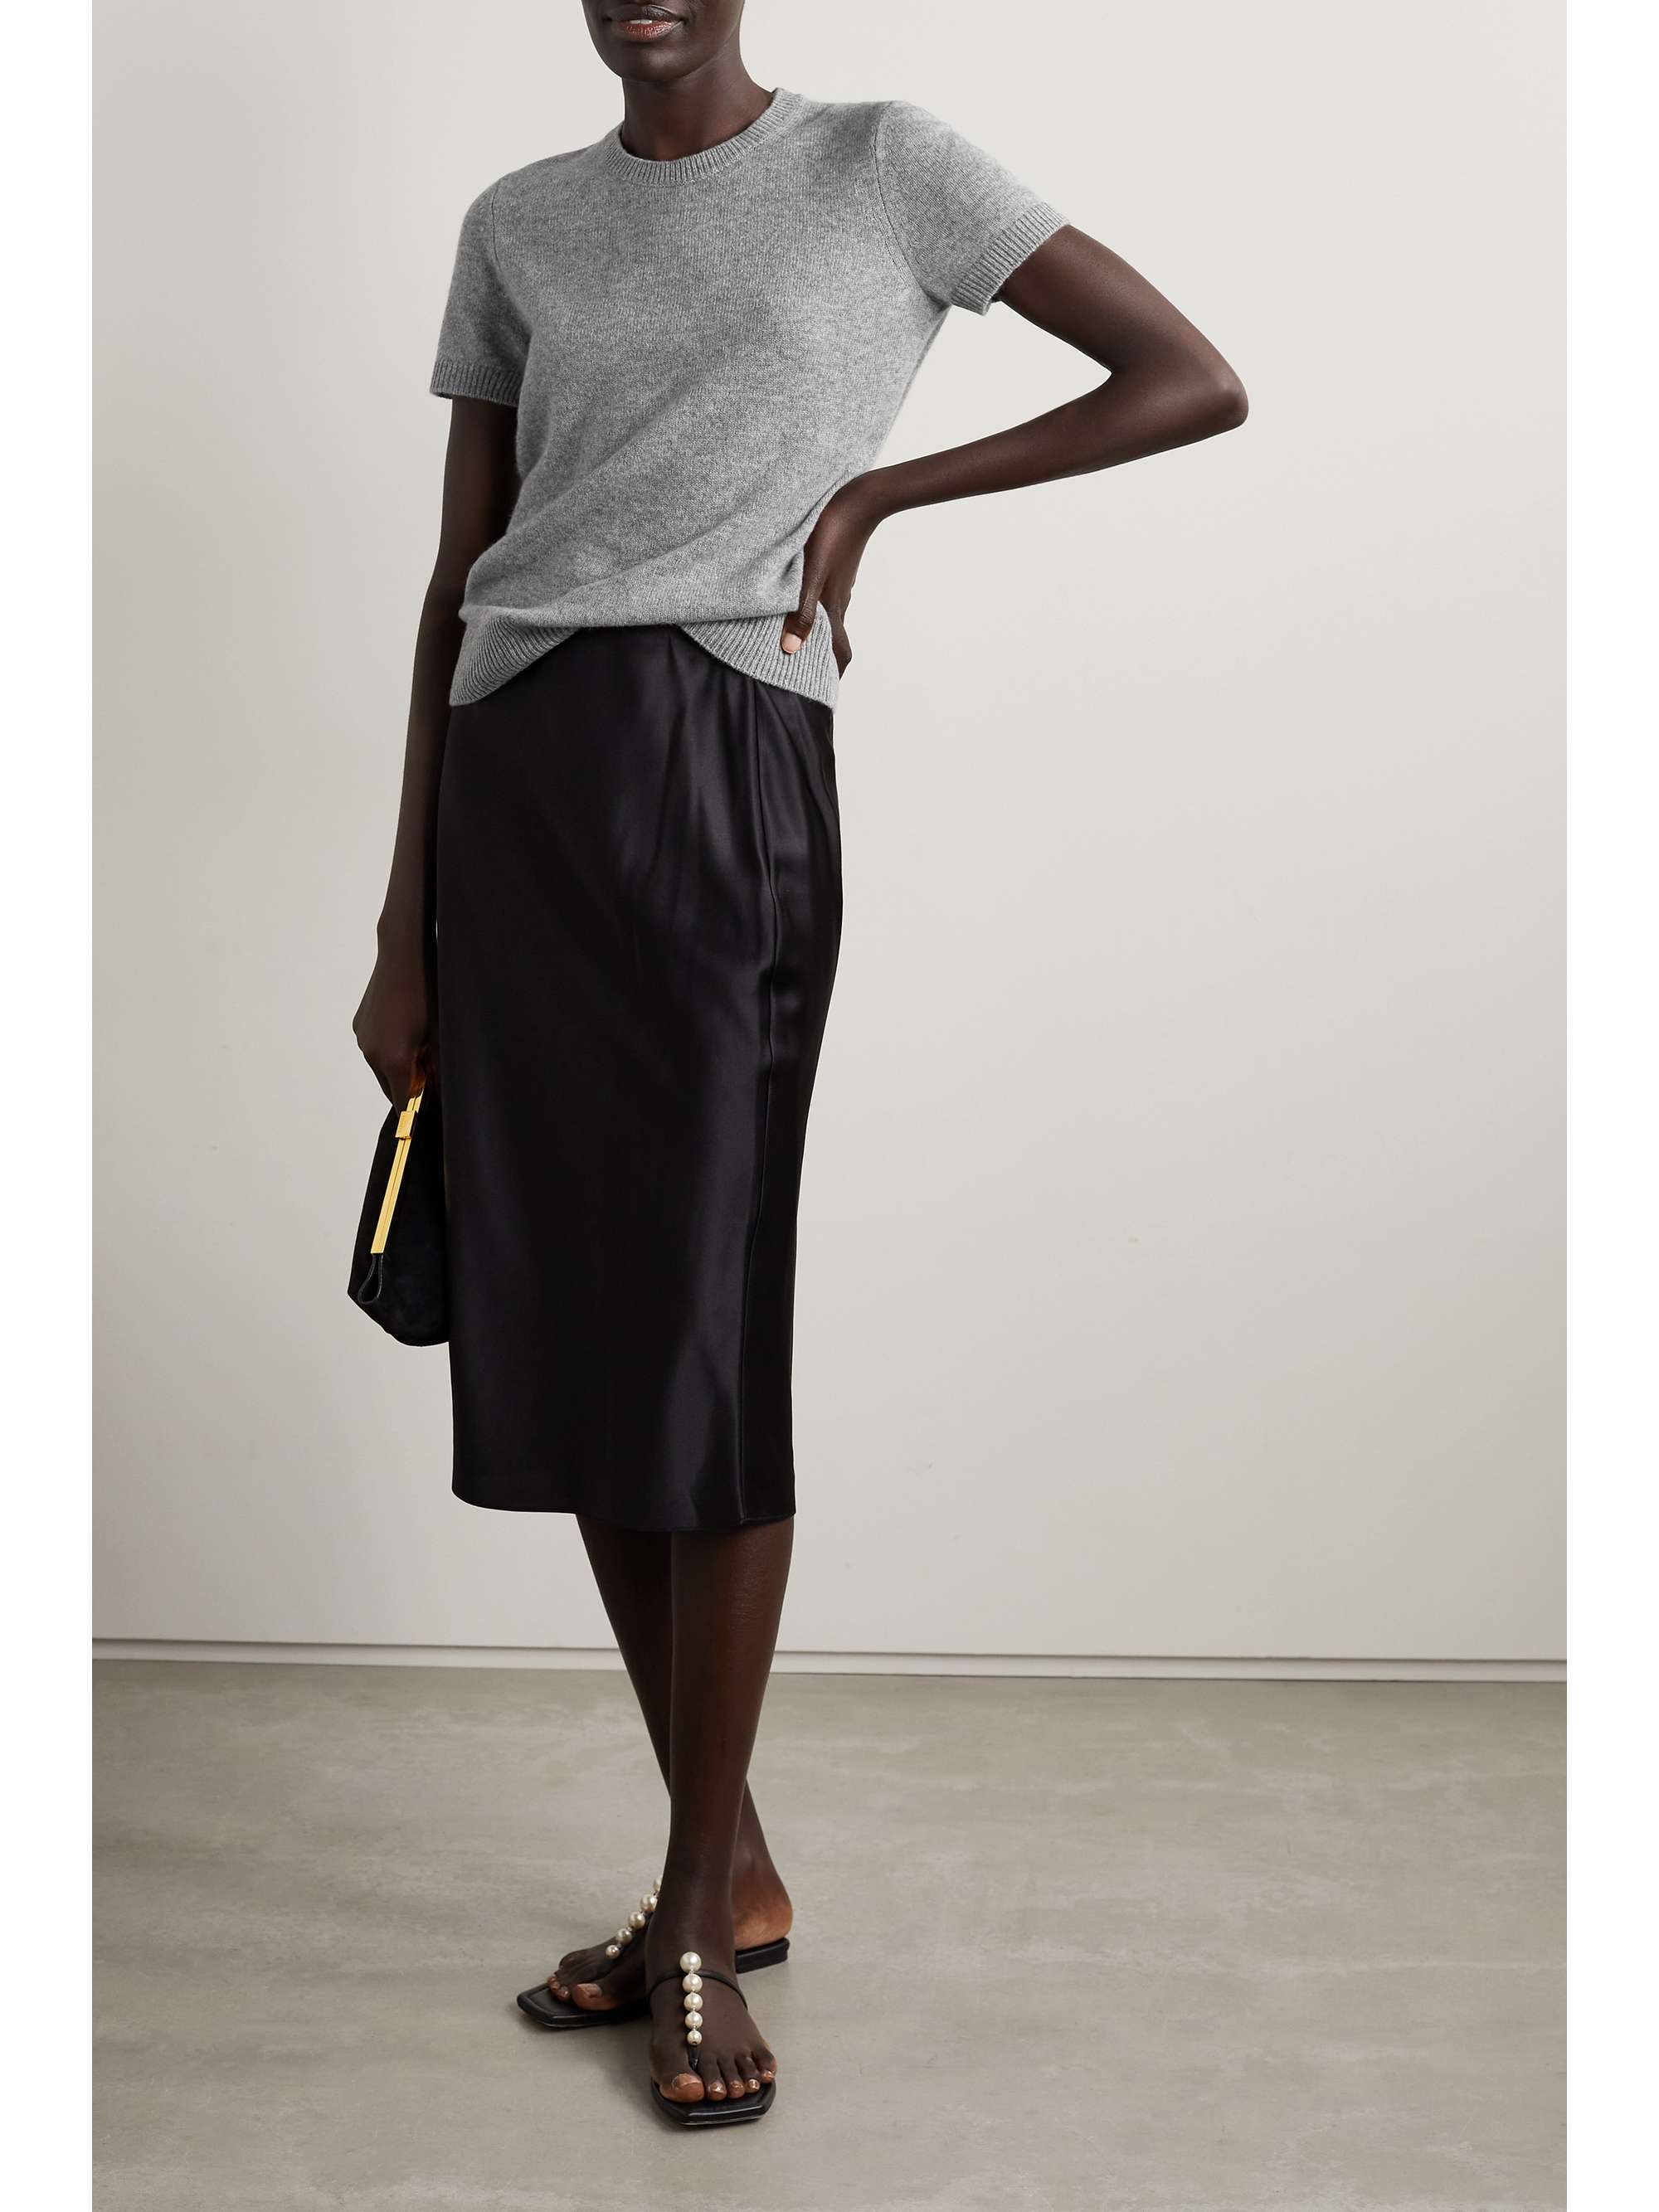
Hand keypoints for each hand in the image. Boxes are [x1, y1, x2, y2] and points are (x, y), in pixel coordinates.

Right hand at [353, 937, 435, 1104]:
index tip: (431, 1109)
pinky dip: (388, 1049)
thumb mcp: (442, 1034)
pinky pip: (374, 1048)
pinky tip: (407, 1029)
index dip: (418, 1111)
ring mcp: (362, 1038)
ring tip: (421, 1046)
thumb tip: (440, 1088)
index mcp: (394, 1061)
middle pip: (390, 1088)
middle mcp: (372, 1054)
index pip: (402, 1104)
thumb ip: (440, 1067)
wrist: (404, 955)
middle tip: (431, 1073)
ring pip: (382, 1068)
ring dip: (399, 1067)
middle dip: (409, 1087)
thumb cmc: (430, 993)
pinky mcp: (359, 1024)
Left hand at [780, 474, 887, 675]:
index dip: (834, 673)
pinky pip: (827, 597)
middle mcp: (840, 600)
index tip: (825, 691)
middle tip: (807, 670)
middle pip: (834, 638)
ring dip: (818, 632)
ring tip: (797, 639)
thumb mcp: (809, 576)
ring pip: (830, 616)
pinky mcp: (838, 568)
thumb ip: (799, 613)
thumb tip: (790, 651)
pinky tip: (801, 601)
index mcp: (833, 607)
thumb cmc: (831, 533)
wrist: (858, 499)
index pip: (840, 651)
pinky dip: (816, 610)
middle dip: (823, 657)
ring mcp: (841, 584)